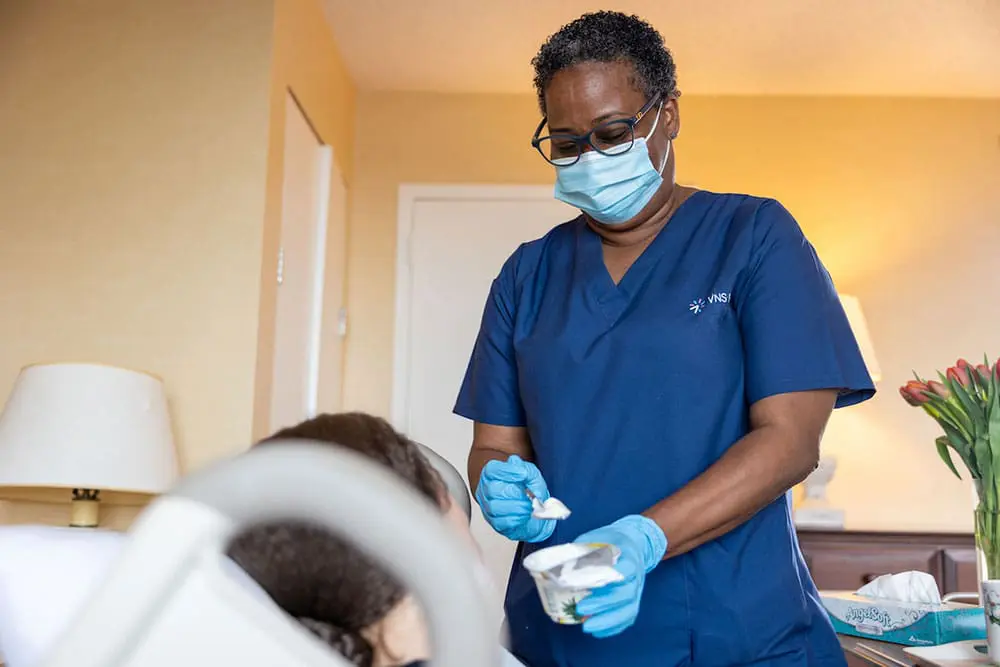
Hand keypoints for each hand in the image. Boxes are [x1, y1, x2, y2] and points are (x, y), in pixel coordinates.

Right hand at [475, 455, 555, 542]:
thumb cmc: (529, 491)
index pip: (492, 470)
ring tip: (529, 506)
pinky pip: (501, 522)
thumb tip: (525, 476)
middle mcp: (486, 490)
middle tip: (529, 495)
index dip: (507, 471)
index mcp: (492, 474)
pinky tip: (525, 515)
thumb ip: (529, 472)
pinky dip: (516, 519)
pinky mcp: (495, 524)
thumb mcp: (532, 475)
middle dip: (514, 492)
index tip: (524, 475)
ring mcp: (488, 508)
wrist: (537, 511)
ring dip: (517, 506)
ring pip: (495, 507)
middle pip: (492, 489)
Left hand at [573, 515, 667, 637]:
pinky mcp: (634, 601)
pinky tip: (598, 631)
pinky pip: (627, 618)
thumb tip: (561, 563)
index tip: (590, 586)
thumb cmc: (614, 540)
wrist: (636, 543)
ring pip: (628, 610)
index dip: (609, 579)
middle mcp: (637, 577)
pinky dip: (613, 627)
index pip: (625, 570)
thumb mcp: (599, 536)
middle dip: (602, 604)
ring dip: (608, 621)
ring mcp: (637, 591)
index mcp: (629, 557)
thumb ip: (583, 549)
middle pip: (624, 594)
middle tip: (580, 609)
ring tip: (587, 627)